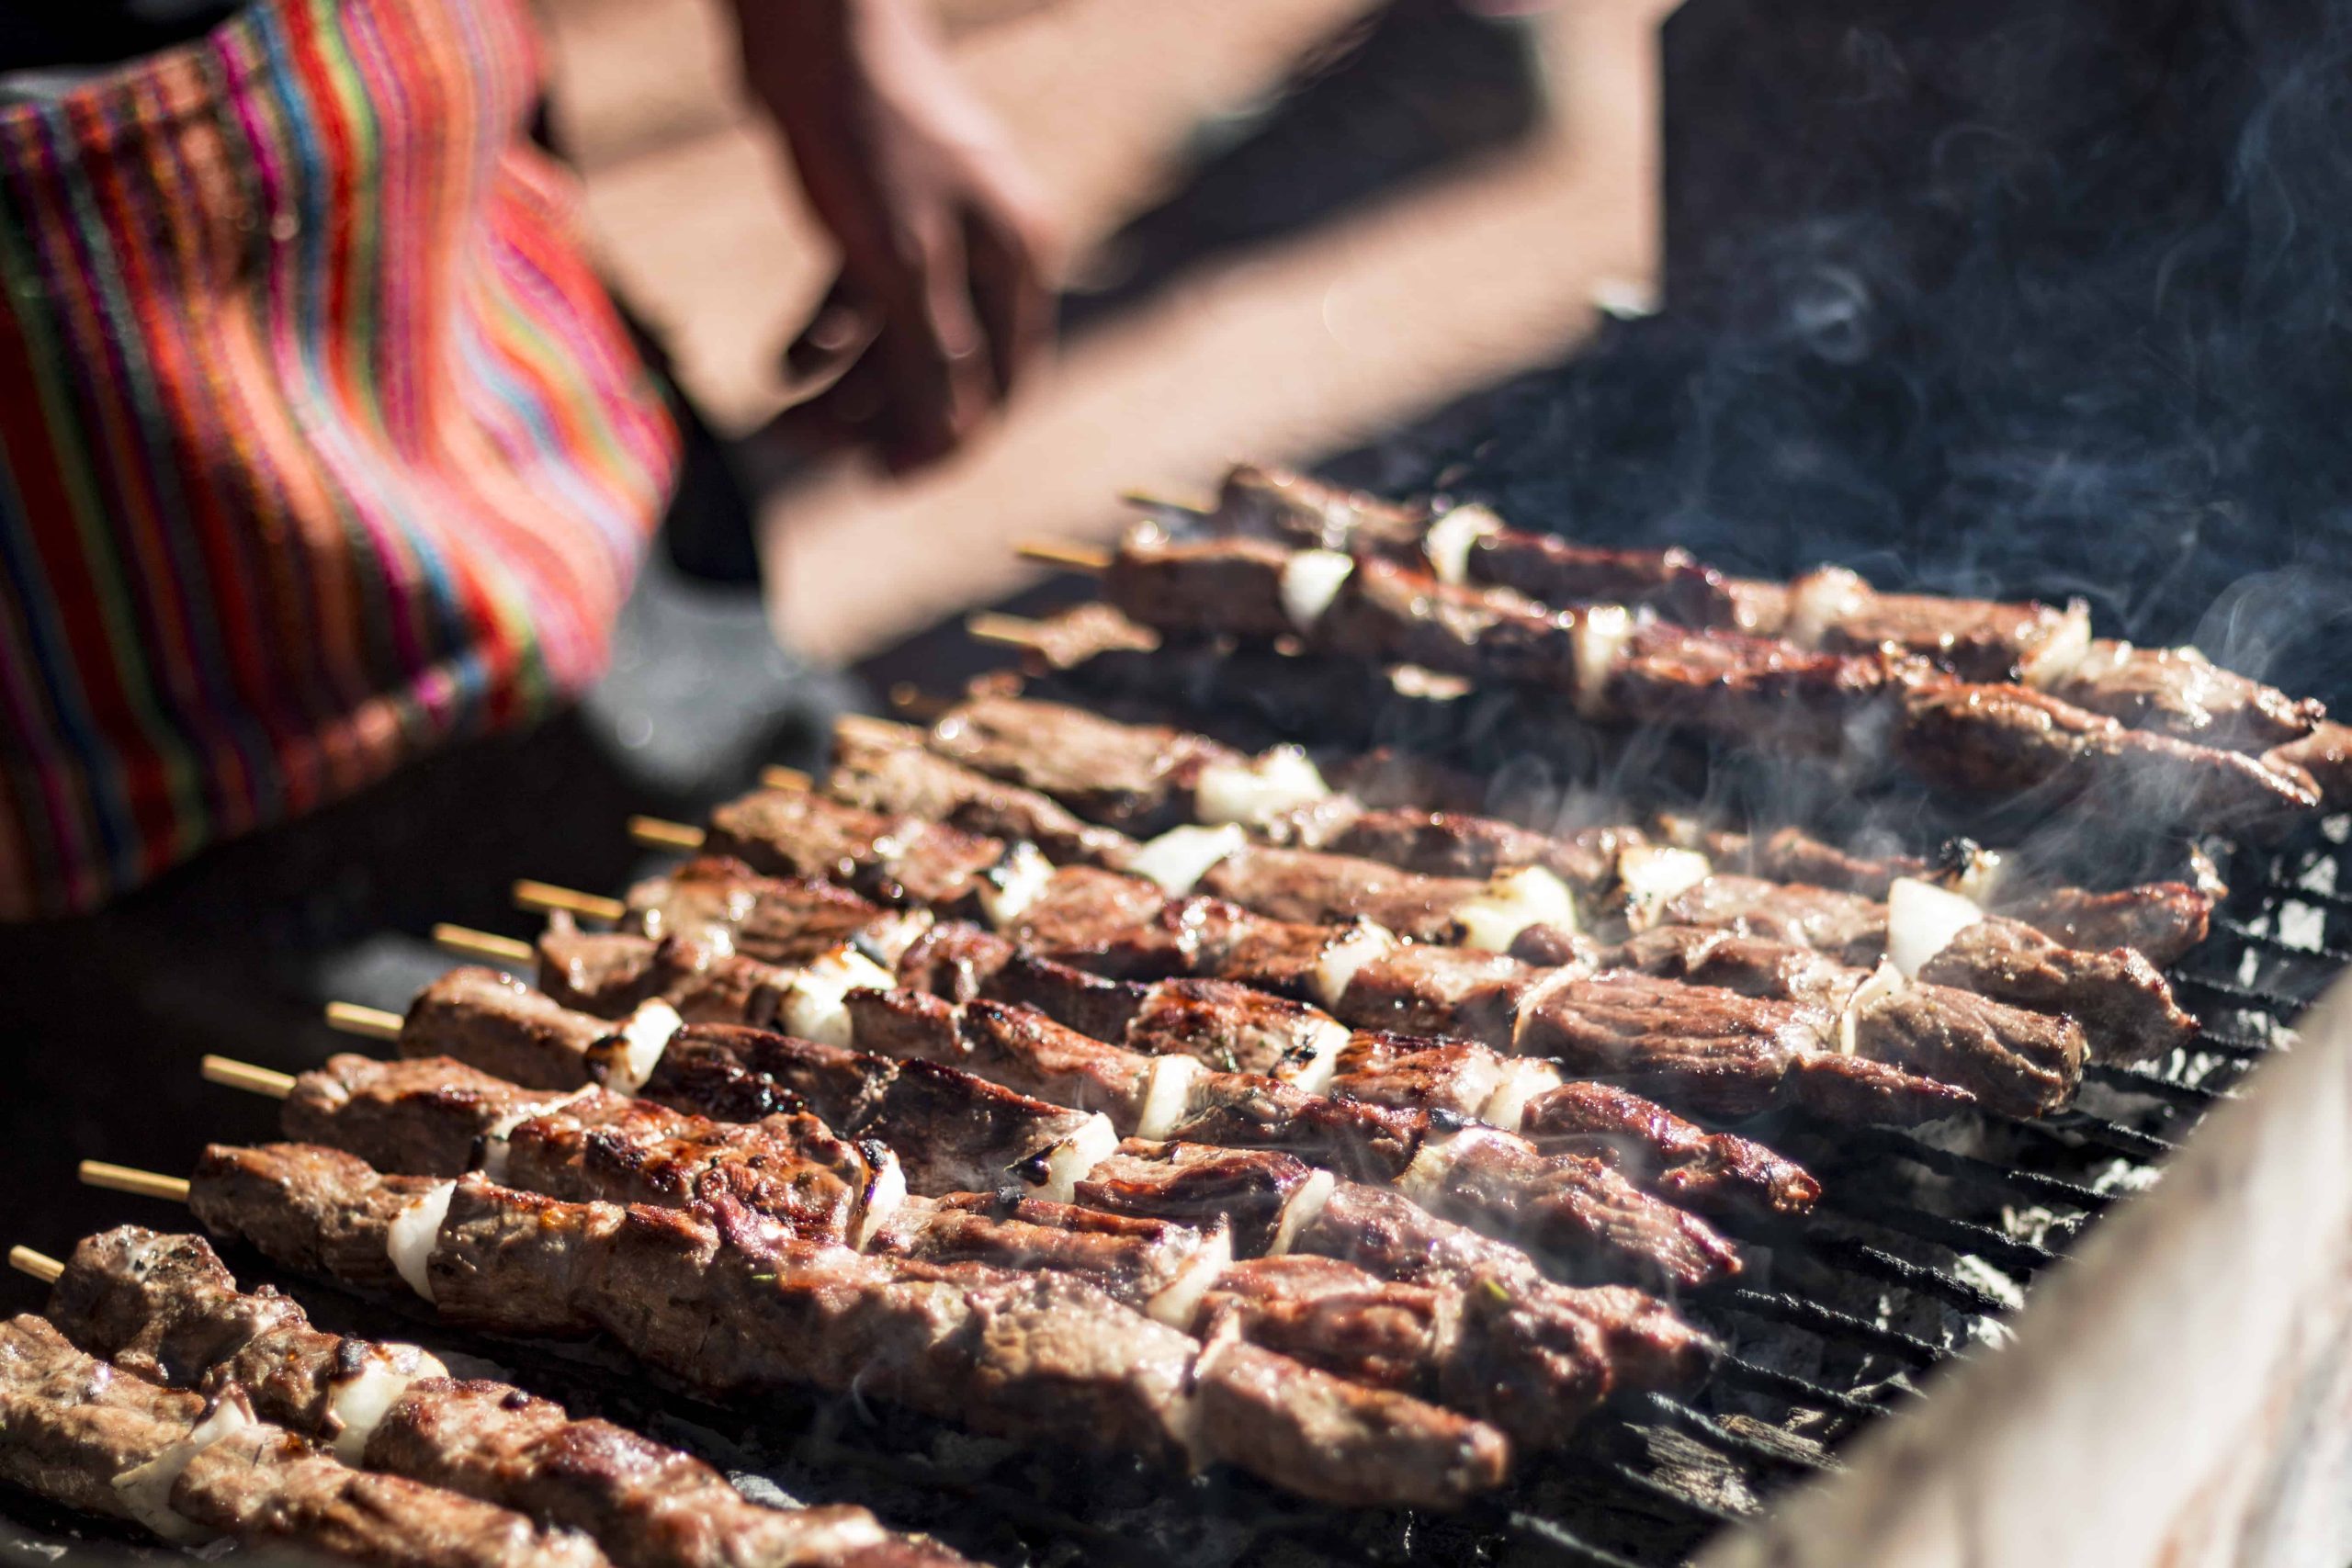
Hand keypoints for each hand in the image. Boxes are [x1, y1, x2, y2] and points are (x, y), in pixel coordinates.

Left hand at [733, 0, 1056, 470]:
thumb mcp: (901, 262)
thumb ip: (931, 359)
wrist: (811, 23)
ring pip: (894, 341)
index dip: (946, 441)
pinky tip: (781, 367)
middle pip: (940, 368)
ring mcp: (930, 234)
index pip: (998, 383)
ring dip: (839, 389)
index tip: (885, 482)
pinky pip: (857, 304)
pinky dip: (822, 339)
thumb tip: (948, 447)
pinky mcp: (876, 217)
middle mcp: (985, 251)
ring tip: (777, 421)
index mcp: (1017, 259)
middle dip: (876, 417)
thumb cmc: (868, 130)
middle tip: (805, 451)